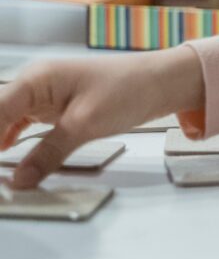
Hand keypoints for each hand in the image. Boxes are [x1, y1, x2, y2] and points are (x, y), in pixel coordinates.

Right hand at [0, 45, 203, 188]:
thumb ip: (49, 152)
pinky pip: (23, 124)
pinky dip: (12, 140)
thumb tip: (20, 179)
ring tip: (2, 172)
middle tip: (0, 174)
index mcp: (37, 79)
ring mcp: (45, 95)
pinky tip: (7, 156)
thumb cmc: (129, 89)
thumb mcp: (85, 124)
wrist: (163, 81)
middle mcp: (36, 83)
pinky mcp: (56, 107)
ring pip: (5, 120)